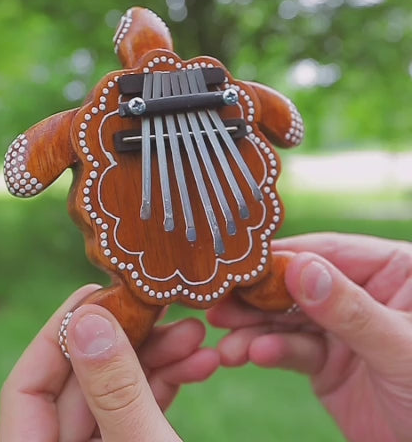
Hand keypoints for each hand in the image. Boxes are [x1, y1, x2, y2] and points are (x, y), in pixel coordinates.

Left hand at [0, 285, 218, 440]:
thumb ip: (115, 391)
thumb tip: (90, 319)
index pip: (27, 387)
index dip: (58, 334)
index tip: (98, 293)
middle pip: (83, 382)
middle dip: (131, 342)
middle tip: (163, 306)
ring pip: (119, 392)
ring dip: (160, 360)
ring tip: (197, 334)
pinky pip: (142, 409)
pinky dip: (169, 385)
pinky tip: (201, 363)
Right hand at [207, 233, 411, 441]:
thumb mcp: (399, 348)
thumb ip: (349, 309)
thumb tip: (298, 268)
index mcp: (393, 271)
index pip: (329, 252)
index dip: (284, 258)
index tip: (243, 266)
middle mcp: (363, 293)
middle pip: (300, 284)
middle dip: (259, 297)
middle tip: (219, 303)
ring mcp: (342, 328)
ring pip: (289, 319)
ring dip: (254, 330)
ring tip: (226, 342)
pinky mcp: (327, 360)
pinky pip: (293, 349)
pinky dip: (270, 352)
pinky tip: (249, 356)